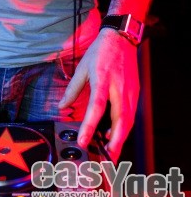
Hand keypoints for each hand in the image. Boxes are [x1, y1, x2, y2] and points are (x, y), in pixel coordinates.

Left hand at [58, 28, 139, 162]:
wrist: (121, 38)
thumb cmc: (100, 52)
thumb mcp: (82, 67)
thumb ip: (73, 89)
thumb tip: (62, 107)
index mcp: (103, 79)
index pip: (97, 106)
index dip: (90, 125)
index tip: (84, 141)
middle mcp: (118, 87)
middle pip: (120, 119)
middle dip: (114, 141)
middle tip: (106, 158)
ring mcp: (130, 90)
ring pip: (128, 120)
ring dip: (120, 138)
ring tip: (110, 152)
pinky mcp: (135, 92)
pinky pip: (131, 114)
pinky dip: (124, 128)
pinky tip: (114, 134)